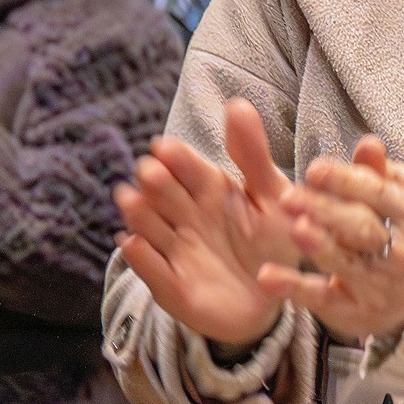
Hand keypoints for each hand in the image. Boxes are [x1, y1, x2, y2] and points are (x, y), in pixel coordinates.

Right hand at [114, 98, 298, 347]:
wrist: (271, 299)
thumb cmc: (272, 241)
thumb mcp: (272, 197)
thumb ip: (254, 156)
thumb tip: (238, 104)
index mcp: (210, 191)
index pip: (191, 170)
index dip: (179, 160)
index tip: (165, 146)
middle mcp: (186, 217)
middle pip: (166, 196)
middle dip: (157, 184)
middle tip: (150, 171)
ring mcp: (174, 250)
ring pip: (151, 229)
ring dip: (140, 215)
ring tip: (131, 199)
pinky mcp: (170, 286)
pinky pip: (154, 272)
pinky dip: (143, 260)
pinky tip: (131, 244)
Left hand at [261, 138, 403, 343]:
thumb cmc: (394, 236)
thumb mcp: (393, 202)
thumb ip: (375, 174)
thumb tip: (369, 143)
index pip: (380, 194)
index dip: (348, 181)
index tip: (315, 170)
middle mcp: (399, 251)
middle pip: (363, 228)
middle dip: (327, 210)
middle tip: (289, 197)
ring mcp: (378, 283)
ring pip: (347, 263)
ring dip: (321, 246)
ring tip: (296, 228)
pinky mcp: (352, 309)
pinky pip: (322, 297)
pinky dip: (294, 288)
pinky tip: (267, 276)